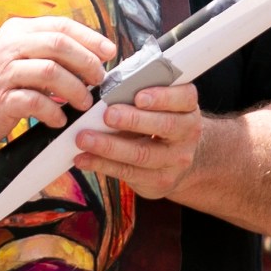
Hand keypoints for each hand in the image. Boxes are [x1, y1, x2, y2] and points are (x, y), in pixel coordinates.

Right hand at [0, 15, 115, 144]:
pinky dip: (54, 112)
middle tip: (99, 80)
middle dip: (86, 62)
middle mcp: (9, 47)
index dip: (89, 37)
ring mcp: (3, 73)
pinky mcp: (0, 100)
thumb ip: (45, 51)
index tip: (109, 52)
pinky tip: (59, 119)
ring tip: (84, 102)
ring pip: (50, 71)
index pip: (60, 26)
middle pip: (58, 44)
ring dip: (75, 89)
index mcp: (17, 32)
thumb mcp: (15, 55)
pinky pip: (35, 102)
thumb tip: (90, 57)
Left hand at [72, 85, 205, 198]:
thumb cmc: (158, 120)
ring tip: (84, 139)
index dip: (162, 97)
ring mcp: (176, 160)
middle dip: (133, 120)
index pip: (184, 98)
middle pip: (165, 125)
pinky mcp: (159, 181)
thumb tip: (105, 89)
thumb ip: (137, 94)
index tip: (139, 96)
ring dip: (109, 146)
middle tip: (107, 115)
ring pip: (143, 154)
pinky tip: (83, 158)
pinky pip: (128, 172)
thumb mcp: (157, 105)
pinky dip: (102, 164)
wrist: (178, 158)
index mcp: (187, 108)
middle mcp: (187, 134)